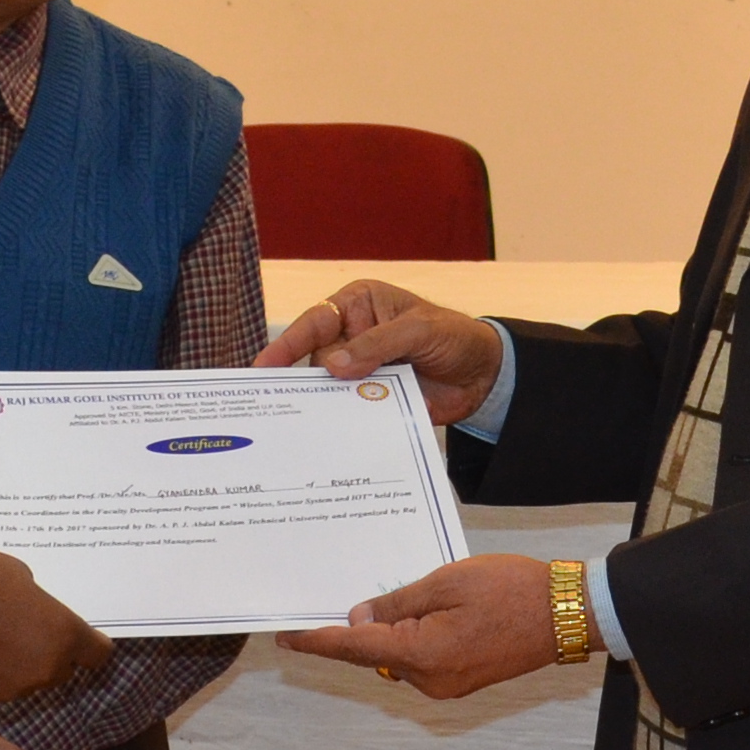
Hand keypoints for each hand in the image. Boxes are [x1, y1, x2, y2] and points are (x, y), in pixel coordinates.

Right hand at [0, 548, 114, 699]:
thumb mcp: (17, 573)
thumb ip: (35, 599)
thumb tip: (31, 608)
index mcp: (63, 635)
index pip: (98, 654)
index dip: (92, 644)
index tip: (86, 637)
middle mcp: (44, 669)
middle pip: (61, 668)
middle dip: (51, 652)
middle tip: (28, 629)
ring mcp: (11, 688)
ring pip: (27, 679)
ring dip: (19, 663)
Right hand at [254, 279, 505, 426]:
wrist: (486, 376)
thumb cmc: (455, 337)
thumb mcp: (421, 331)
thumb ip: (378, 344)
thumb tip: (333, 365)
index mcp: (359, 306)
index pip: (316, 321)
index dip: (286, 344)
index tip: (263, 366)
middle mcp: (352, 337)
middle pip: (315, 360)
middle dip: (302, 382)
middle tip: (272, 407)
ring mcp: (360, 371)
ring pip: (327, 390)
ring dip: (319, 407)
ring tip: (293, 432)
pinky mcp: (371, 401)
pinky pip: (348, 413)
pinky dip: (339, 425)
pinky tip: (325, 443)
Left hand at [292, 551, 566, 703]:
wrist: (566, 614)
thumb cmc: (510, 590)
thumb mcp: (446, 582)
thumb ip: (397, 603)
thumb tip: (359, 620)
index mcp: (423, 655)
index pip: (355, 648)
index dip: (317, 641)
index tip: (285, 637)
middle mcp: (430, 681)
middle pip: (376, 655)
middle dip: (359, 629)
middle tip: (344, 594)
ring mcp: (447, 686)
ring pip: (398, 658)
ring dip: (391, 632)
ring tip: (400, 595)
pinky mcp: (461, 681)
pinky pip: (421, 661)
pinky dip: (412, 639)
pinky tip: (421, 612)